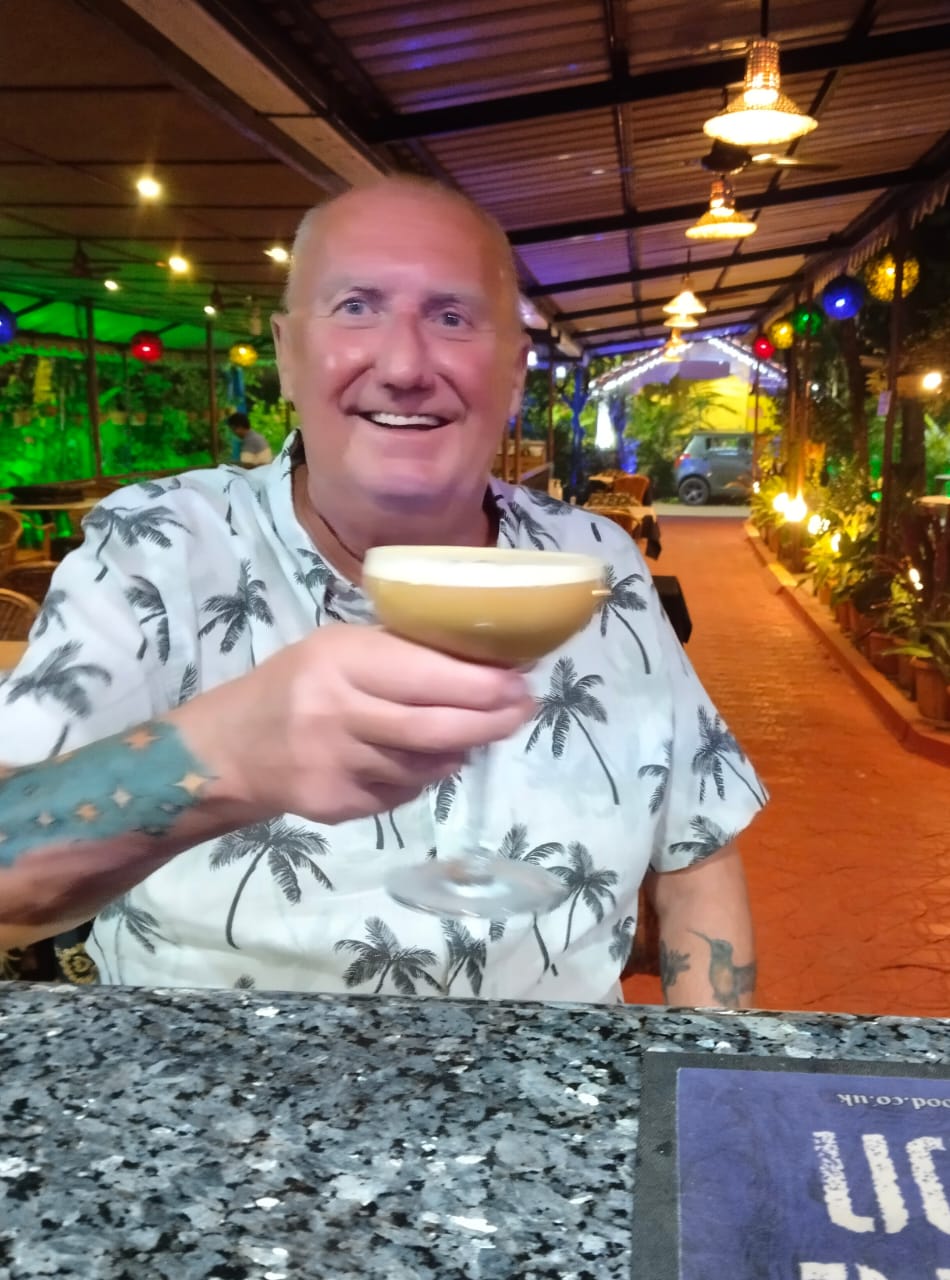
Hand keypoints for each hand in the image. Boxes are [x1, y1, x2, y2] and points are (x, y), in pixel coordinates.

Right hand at [171, 624, 534, 824]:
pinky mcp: (338, 805)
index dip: (483, 685)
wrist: (231, 748)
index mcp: (341, 662)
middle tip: (522, 712)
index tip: (521, 683)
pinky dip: (426, 775)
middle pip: (435, 728)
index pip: (427, 677)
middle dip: (490, 722)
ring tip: (477, 731)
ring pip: (425, 765)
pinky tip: (427, 760)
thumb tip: (485, 666)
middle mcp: (337, 713)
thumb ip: (401, 656)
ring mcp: (337, 765)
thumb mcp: (340, 650)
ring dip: (461, 749)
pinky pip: (404, 791)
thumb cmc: (298, 684)